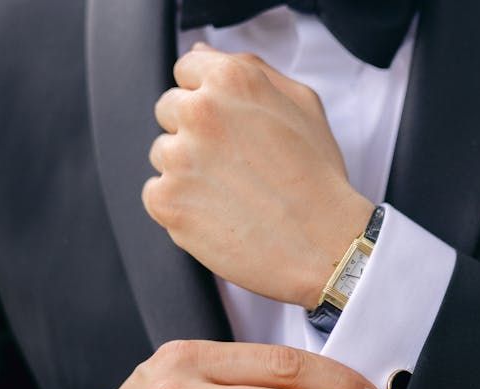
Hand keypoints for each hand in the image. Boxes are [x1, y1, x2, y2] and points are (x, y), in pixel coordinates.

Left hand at [144, 44, 372, 309]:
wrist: (324, 244)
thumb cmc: (318, 176)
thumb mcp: (302, 104)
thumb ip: (251, 69)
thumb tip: (203, 53)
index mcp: (231, 80)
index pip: (186, 69)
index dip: (206, 95)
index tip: (225, 122)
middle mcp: (200, 111)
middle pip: (169, 109)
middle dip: (193, 131)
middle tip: (234, 162)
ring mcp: (179, 157)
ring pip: (162, 153)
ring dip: (187, 169)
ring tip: (230, 191)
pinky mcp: (167, 200)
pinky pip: (155, 192)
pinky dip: (180, 205)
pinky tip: (217, 213)